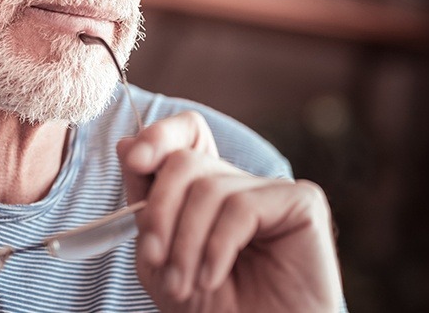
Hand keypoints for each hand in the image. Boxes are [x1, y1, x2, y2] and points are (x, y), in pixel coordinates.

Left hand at [117, 112, 341, 311]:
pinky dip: (216, 246)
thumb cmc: (211, 308)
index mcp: (208, 188)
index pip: (187, 133)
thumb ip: (144, 200)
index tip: (135, 161)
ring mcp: (272, 190)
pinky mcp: (301, 203)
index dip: (159, 136)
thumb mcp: (159, 254)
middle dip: (160, 211)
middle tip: (154, 257)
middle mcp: (240, 182)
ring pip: (208, 186)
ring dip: (184, 241)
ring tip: (183, 283)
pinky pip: (241, 206)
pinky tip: (212, 276)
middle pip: (185, 160)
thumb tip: (126, 144)